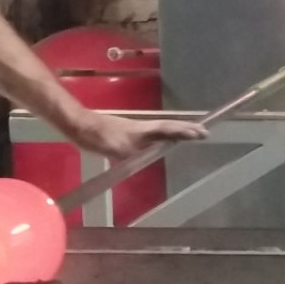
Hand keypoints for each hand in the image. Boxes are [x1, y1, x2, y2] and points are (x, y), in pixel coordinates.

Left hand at [68, 111, 206, 161]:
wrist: (80, 126)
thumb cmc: (98, 136)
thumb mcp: (115, 148)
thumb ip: (132, 153)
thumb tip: (146, 157)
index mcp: (142, 130)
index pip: (167, 129)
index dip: (184, 131)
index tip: (202, 132)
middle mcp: (142, 128)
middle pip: (168, 127)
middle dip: (186, 129)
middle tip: (204, 132)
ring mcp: (135, 130)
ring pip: (161, 130)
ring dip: (176, 132)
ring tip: (190, 136)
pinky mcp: (128, 134)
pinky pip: (152, 135)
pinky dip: (164, 136)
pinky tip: (161, 143)